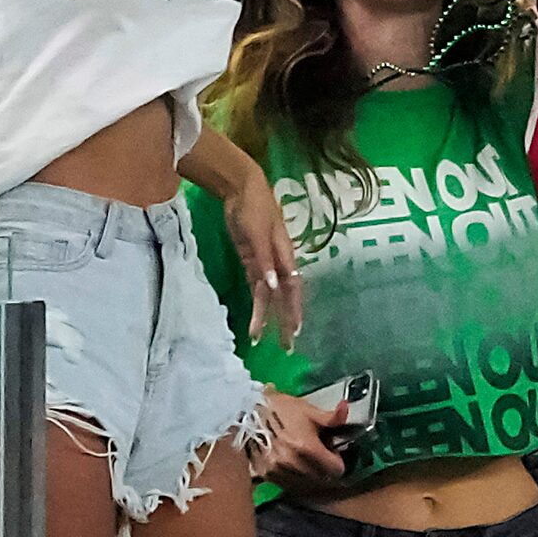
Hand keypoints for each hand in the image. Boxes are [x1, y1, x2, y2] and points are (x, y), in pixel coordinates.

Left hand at [220, 155, 303, 345]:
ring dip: (267, 316)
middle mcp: (278, 262)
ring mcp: (265, 263)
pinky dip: (258, 303)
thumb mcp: (258, 233)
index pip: (293, 288)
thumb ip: (266, 260)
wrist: (241, 190)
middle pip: (285, 296)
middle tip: (287, 346)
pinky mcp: (252, 261)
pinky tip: (256, 318)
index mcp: (285, 254)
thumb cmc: (254, 207)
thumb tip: (274, 287)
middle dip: (286, 320)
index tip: (295, 331)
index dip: (294, 310)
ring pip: (269, 295)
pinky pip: (257, 287)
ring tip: (261, 339)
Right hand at [250, 390, 348, 490]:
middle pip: (320, 479)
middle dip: (324, 468)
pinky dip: (294, 478)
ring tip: (306, 458)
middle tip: (320, 453)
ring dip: (310, 475)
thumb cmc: (283, 409)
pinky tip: (293, 463)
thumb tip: (347, 408)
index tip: (332, 451)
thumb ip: (332, 417)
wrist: (249, 413)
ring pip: (304, 484)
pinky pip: (287, 484)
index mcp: (306, 448)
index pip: (334, 470)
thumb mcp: (310, 410)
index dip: (337, 461)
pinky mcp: (264, 474)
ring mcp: (276, 471)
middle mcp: (291, 464)